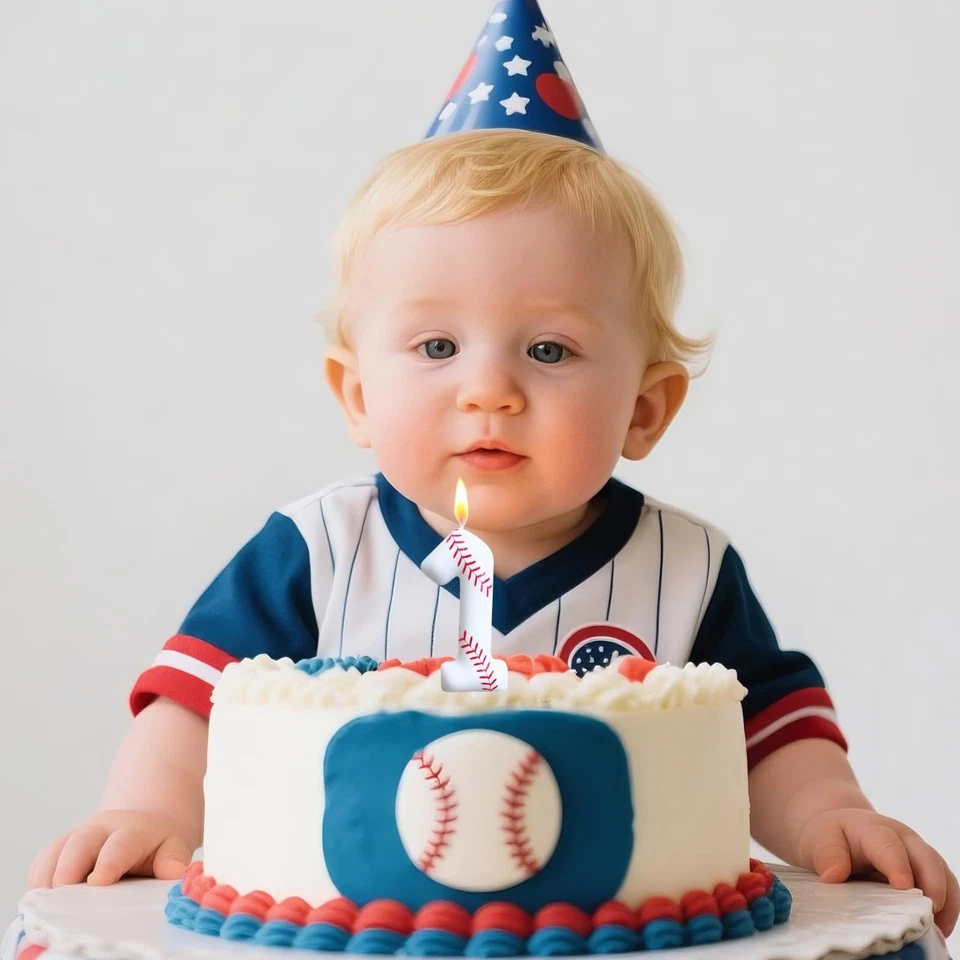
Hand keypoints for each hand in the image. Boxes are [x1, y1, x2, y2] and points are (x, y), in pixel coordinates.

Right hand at [27, 810, 191, 888]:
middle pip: (79, 843)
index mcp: (132, 831)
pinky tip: (39, 903)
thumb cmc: (156, 844)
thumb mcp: (173, 846)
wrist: (140, 826)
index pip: (120, 843)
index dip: (109, 861)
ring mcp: (75, 839)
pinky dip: (37, 882)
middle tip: (63, 894)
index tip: (99, 881)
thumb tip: (173, 873)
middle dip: (69, 868)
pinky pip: (41, 863)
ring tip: (45, 906)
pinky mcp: (58, 851)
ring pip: (54, 853)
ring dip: (47, 879)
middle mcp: (99, 831)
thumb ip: (173, 859)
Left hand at [798, 807, 958, 935]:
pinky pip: (946, 889)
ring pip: (943, 874)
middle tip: (929, 913)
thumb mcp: (819, 838)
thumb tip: (833, 876)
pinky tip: (938, 930)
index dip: (897, 865)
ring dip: (945, 902)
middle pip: (927, 858)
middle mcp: (903, 839)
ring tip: (936, 930)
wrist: (841, 832)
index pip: (889, 845)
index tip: (902, 885)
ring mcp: (917, 855)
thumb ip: (827, 854)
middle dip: (933, 885)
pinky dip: (946, 910)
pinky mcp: (925, 873)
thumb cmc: (830, 837)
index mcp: (874, 829)